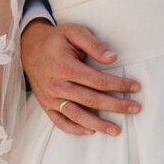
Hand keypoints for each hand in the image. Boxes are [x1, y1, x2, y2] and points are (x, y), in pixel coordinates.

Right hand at [20, 18, 140, 135]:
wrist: (28, 46)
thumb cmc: (55, 39)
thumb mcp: (74, 32)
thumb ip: (94, 45)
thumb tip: (112, 58)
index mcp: (66, 67)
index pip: (98, 81)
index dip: (119, 85)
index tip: (135, 87)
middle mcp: (57, 85)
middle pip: (92, 100)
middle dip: (116, 105)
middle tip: (135, 108)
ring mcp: (50, 97)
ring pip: (77, 115)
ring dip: (98, 124)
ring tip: (116, 130)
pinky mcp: (46, 104)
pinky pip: (60, 121)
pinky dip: (75, 129)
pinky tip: (91, 131)